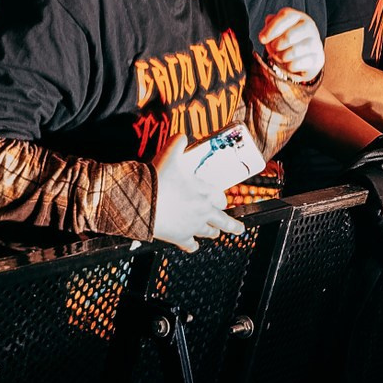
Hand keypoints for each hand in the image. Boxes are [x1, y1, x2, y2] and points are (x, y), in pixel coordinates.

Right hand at [150, 129, 246, 251]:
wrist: (143, 201)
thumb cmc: (158, 179)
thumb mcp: (169, 154)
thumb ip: (178, 143)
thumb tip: (182, 136)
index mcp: (205, 192)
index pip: (220, 197)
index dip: (220, 198)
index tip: (220, 199)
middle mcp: (203, 211)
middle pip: (223, 220)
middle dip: (232, 225)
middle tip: (239, 228)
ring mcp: (193, 226)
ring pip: (209, 232)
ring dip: (213, 232)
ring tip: (215, 233)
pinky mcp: (180, 237)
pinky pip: (190, 245)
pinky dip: (192, 246)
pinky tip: (194, 246)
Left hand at [256, 9, 323, 85]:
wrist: (307, 57)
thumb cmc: (288, 41)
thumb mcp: (278, 30)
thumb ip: (270, 25)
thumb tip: (267, 28)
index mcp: (299, 17)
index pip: (285, 16)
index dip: (271, 28)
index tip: (262, 39)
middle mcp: (309, 27)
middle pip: (289, 36)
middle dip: (276, 46)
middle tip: (273, 49)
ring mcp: (315, 43)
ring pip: (293, 52)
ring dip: (281, 57)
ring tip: (280, 57)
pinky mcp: (317, 59)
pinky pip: (296, 64)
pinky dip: (288, 66)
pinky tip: (290, 64)